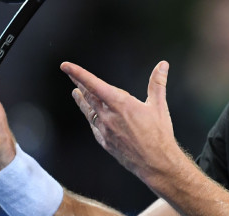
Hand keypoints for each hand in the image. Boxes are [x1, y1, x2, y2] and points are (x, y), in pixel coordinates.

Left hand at [61, 61, 187, 185]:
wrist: (156, 163)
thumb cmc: (159, 135)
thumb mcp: (159, 105)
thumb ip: (157, 82)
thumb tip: (162, 65)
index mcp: (120, 104)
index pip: (94, 84)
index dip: (78, 73)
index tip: (66, 66)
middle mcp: (109, 117)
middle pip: (88, 96)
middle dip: (79, 83)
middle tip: (70, 74)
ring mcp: (105, 131)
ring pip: (89, 112)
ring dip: (82, 101)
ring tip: (75, 93)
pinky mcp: (106, 142)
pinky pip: (94, 127)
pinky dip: (91, 118)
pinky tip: (91, 116)